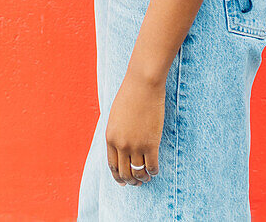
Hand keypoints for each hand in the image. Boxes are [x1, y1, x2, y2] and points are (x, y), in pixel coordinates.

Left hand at [105, 67, 164, 185]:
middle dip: (131, 181)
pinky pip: (152, 166)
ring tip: (147, 177)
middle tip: (137, 182)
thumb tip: (121, 147)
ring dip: (143, 179)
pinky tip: (155, 170)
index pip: (112, 165)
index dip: (118, 176)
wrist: (143, 84)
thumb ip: (116, 132)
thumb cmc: (130, 94)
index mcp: (110, 138)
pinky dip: (154, 172)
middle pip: (125, 173)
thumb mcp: (116, 116)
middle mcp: (121, 145)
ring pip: (138, 173)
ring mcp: (136, 145)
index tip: (123, 182)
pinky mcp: (151, 143)